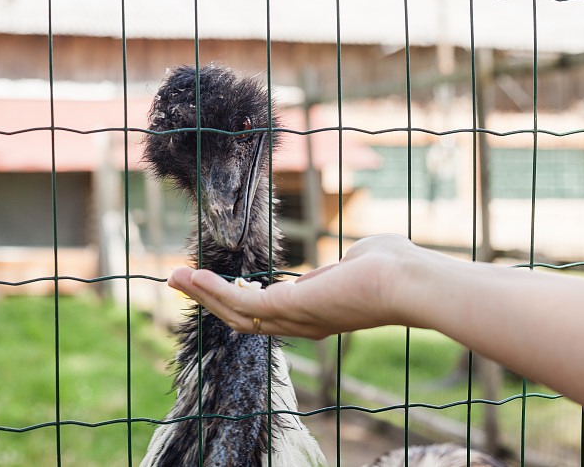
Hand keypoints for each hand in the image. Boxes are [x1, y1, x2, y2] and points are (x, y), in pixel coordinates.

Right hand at [167, 234, 418, 338]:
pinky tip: (193, 275)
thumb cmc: (394, 266)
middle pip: (242, 319)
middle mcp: (300, 324)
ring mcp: (293, 319)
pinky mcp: (289, 307)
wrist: (408, 281)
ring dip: (202, 294)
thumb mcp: (360, 261)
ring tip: (175, 277)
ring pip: (234, 314)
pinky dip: (212, 290)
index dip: (237, 298)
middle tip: (180, 282)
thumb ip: (345, 264)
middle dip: (209, 299)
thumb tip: (348, 260)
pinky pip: (240, 301)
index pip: (266, 312)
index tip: (215, 283)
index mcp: (315, 314)